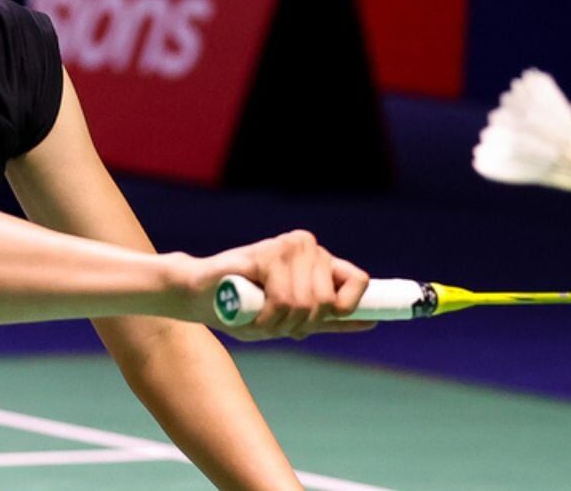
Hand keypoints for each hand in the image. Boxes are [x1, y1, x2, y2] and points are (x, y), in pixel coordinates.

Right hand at [183, 230, 373, 340]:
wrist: (197, 296)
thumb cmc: (243, 308)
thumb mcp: (292, 319)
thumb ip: (328, 319)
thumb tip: (374, 321)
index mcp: (318, 260)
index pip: (357, 281)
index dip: (351, 306)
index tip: (341, 317)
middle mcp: (308, 247)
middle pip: (327, 302)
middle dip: (300, 324)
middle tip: (273, 323)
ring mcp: (290, 246)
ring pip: (306, 304)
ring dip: (279, 324)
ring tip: (258, 316)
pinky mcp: (269, 252)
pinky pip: (283, 300)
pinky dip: (266, 319)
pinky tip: (250, 313)